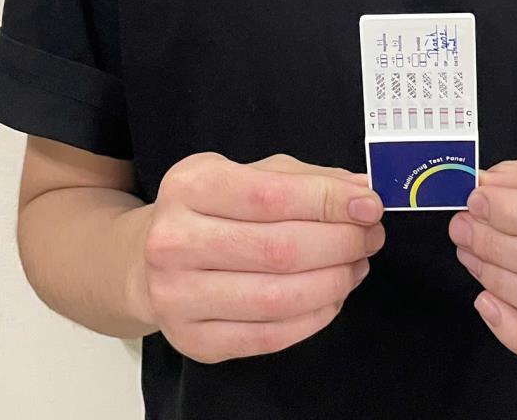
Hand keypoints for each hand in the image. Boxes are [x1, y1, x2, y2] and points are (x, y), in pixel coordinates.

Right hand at [137, 152, 384, 363]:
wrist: (145, 260)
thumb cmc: (210, 209)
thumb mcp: (248, 174)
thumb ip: (306, 179)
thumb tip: (361, 191)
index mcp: (191, 186)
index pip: (272, 195)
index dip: (328, 202)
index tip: (370, 205)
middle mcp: (175, 241)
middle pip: (279, 249)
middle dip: (340, 243)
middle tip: (371, 236)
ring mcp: (178, 296)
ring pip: (277, 297)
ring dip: (334, 282)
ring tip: (356, 265)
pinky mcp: (194, 341)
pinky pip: (269, 336)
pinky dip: (313, 317)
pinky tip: (331, 297)